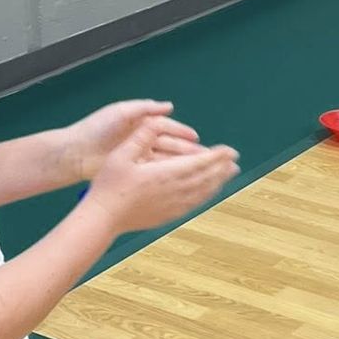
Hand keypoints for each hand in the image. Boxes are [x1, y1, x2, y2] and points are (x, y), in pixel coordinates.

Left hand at [62, 101, 200, 181]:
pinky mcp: (132, 168)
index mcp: (140, 122)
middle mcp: (141, 138)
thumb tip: (168, 106)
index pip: (167, 127)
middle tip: (205, 158)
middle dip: (187, 151)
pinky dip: (167, 173)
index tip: (197, 139)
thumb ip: (144, 108)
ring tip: (197, 171)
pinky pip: (154, 170)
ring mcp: (137, 154)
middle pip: (169, 144)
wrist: (75, 153)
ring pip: (164, 159)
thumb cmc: (96, 129)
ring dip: (180, 164)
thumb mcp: (120, 113)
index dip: (182, 133)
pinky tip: (179, 180)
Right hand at [86, 118, 238, 232]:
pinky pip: (194, 205)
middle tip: (235, 160)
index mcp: (165, 174)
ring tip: (229, 174)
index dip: (217, 156)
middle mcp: (173, 191)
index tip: (230, 150)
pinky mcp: (168, 216)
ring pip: (203, 193)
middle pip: (206, 178)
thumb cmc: (109, 185)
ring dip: (218, 182)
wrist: (103, 217)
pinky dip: (206, 196)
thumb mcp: (121, 154)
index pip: (199, 163)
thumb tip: (157, 120)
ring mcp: (172, 206)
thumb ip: (141, 136)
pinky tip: (208, 193)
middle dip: (222, 168)